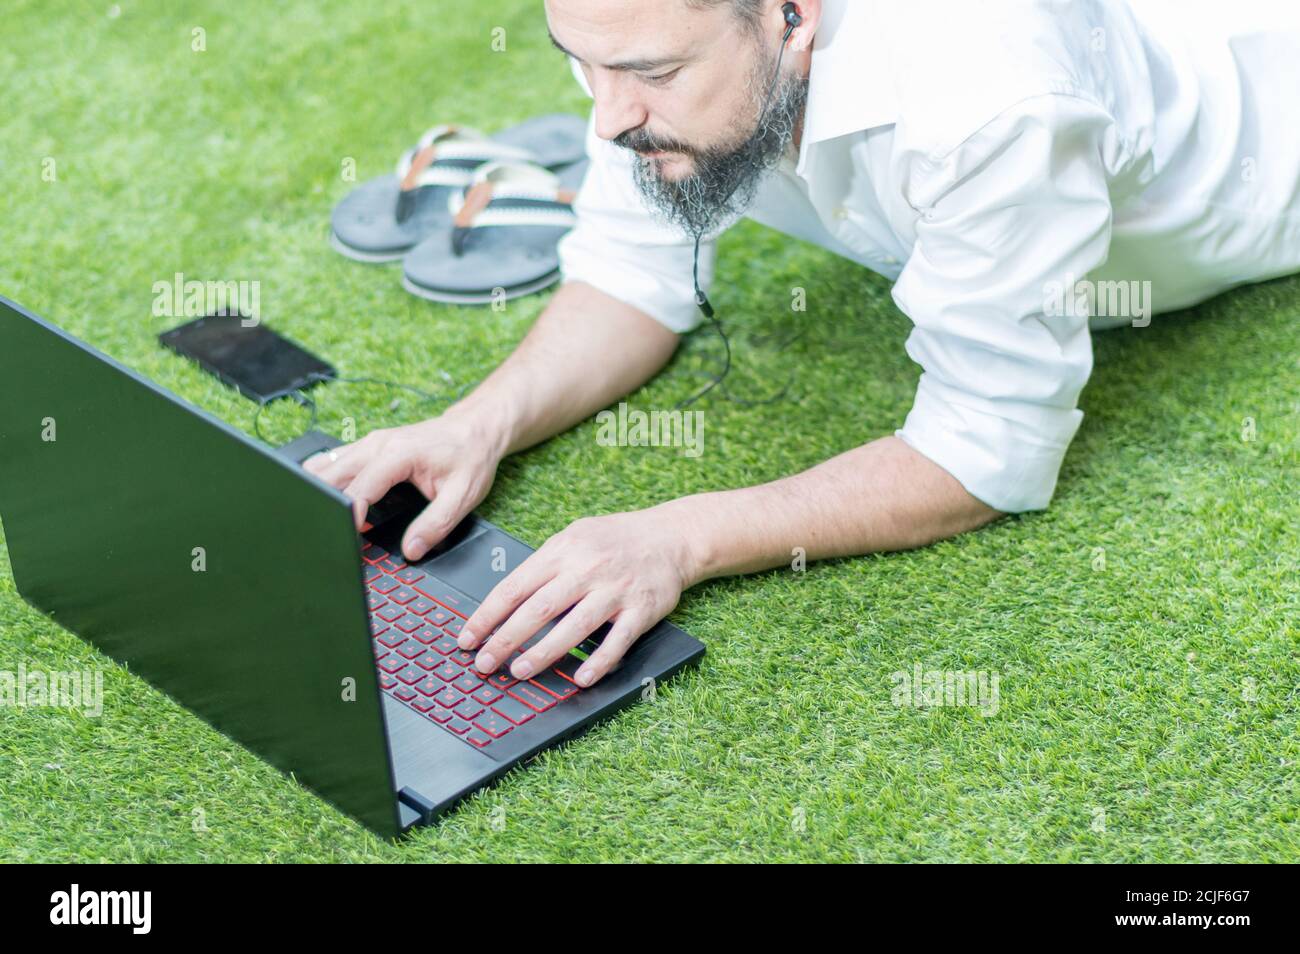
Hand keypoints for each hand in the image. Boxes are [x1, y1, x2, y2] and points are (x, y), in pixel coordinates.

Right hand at [302, 410, 504, 560]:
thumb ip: (436, 524)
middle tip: (330, 531)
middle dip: (325, 503)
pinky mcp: (369, 446)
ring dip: (321, 490)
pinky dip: (327, 480)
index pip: (360, 487)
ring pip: (326, 465)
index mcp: (398, 454)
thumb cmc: (470, 456)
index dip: (351, 515)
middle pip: (331, 474)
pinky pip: (334, 461)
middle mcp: (377, 444)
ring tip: (327, 517)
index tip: (350, 537)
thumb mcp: (463, 496)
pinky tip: (333, 500)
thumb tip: (412, 550)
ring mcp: (370, 442)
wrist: (475, 428)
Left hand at [458, 506, 698, 687]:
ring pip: (574, 626)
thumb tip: (505, 602)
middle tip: (484, 664)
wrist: (670, 537)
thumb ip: (544, 566)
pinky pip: (618, 640)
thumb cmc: (614, 540)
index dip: (487, 616)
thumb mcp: (574, 538)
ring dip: (544, 652)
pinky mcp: (641, 609)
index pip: (515, 587)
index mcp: (563, 550)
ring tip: (519, 672)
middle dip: (506, 639)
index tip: (467, 639)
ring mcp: (615, 590)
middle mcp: (587, 569)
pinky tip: (580, 679)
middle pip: (539, 609)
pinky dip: (599, 661)